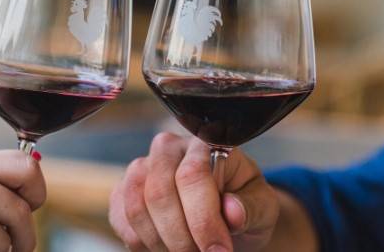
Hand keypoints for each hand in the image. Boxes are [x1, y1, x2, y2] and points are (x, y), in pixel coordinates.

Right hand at [109, 133, 279, 251]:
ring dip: (162, 242)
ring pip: (136, 206)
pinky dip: (142, 242)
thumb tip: (232, 211)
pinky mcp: (124, 189)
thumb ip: (252, 207)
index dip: (203, 220)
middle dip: (181, 237)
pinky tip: (166, 246)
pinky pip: (121, 218)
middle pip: (159, 192)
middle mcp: (168, 148)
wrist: (226, 214)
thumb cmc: (244, 204)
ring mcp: (142, 167)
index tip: (218, 251)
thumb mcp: (262, 206)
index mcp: (204, 143)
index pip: (192, 175)